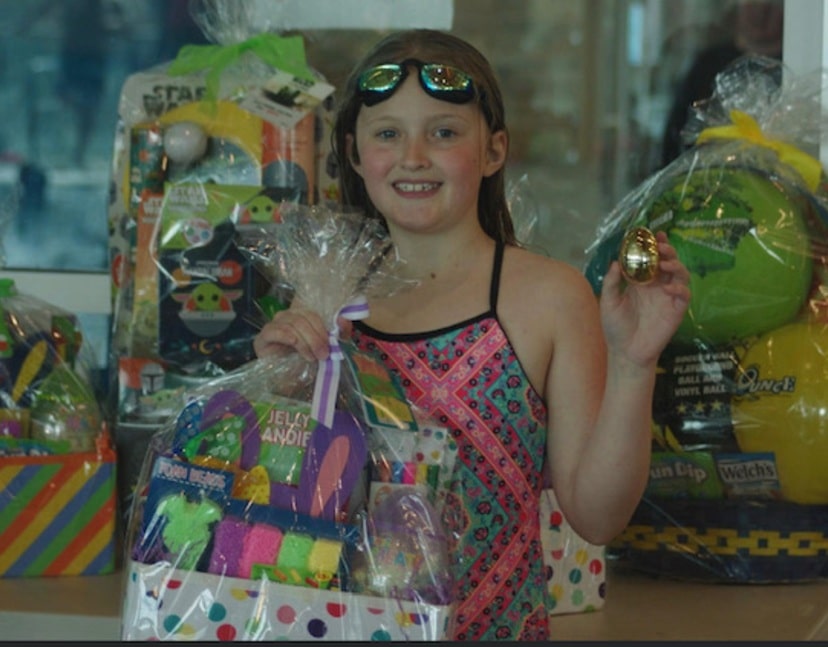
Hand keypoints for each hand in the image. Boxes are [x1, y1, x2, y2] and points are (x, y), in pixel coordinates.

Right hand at [253, 300, 353, 361]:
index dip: (322, 327)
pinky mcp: (262, 338)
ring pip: (290, 325)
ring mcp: (273, 326)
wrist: (289, 382)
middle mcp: (286, 317)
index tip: (331, 343)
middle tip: (323, 354)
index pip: (312, 314)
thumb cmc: (307, 362)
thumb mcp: (327, 346)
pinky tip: (294, 343)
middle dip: (315, 337)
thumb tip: (344, 320)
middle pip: (302, 319)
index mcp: (301, 316)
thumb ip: (338, 333)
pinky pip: (273, 330)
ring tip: (310, 357)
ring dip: (304, 341)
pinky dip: (285, 335)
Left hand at [599, 231, 690, 366]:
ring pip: (680, 274)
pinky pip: (684, 295)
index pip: (650, 258)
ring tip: (665, 264)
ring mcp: (667, 297)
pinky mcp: (675, 311)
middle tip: (660, 246)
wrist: (626, 352)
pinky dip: (679, 288)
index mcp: (640, 282)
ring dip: (675, 265)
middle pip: (668, 261)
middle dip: (667, 250)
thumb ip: (611, 283)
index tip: (652, 233)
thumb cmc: (615, 328)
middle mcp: (656, 286)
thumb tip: (615, 262)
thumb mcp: (608, 302)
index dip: (654, 245)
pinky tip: (668, 288)